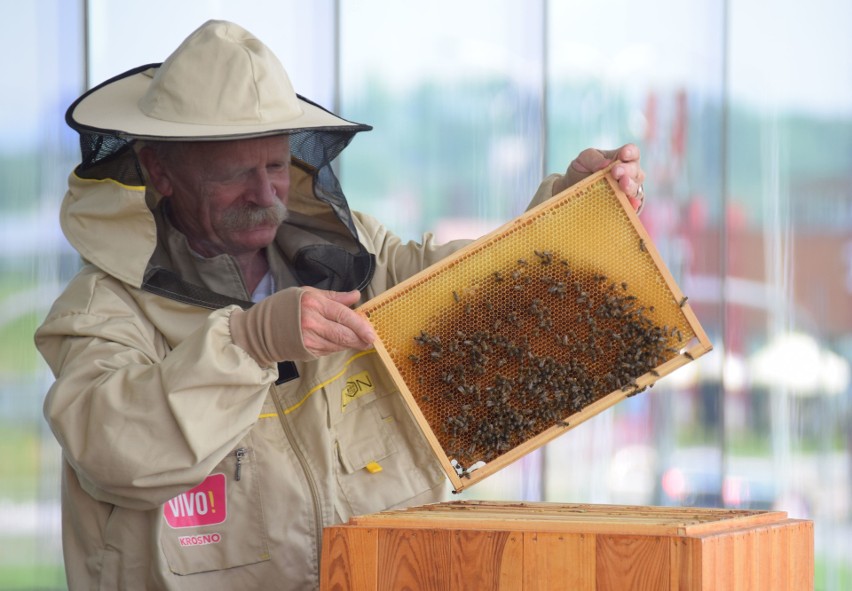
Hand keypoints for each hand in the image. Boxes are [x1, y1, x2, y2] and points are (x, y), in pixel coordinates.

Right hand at [229, 287, 375, 365]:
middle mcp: (311, 322)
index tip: (372, 333)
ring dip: (350, 344)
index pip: (344, 315)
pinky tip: (341, 344)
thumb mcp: (309, 293)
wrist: (261, 328)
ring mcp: (308, 339)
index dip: (360, 326)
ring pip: (338, 345)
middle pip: (343, 334)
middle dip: (360, 339)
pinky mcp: (306, 351)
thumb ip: (335, 297)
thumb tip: (356, 296)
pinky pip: (329, 351)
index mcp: (314, 303)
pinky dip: (337, 348)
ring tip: (359, 342)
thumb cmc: (285, 306)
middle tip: (369, 340)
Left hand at [552, 143, 645, 211]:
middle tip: (616, 172)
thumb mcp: (584, 159)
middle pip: (635, 170)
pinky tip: (631, 204)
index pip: (633, 152)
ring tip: (622, 185)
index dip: (630, 152)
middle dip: (627, 170)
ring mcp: (627, 191)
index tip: (623, 154)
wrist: (572, 190)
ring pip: (636, 187)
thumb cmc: (582, 170)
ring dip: (630, 186)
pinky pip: (631, 206)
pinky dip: (632, 205)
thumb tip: (606, 164)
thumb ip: (594, 158)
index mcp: (621, 158)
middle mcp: (628, 174)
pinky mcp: (623, 206)